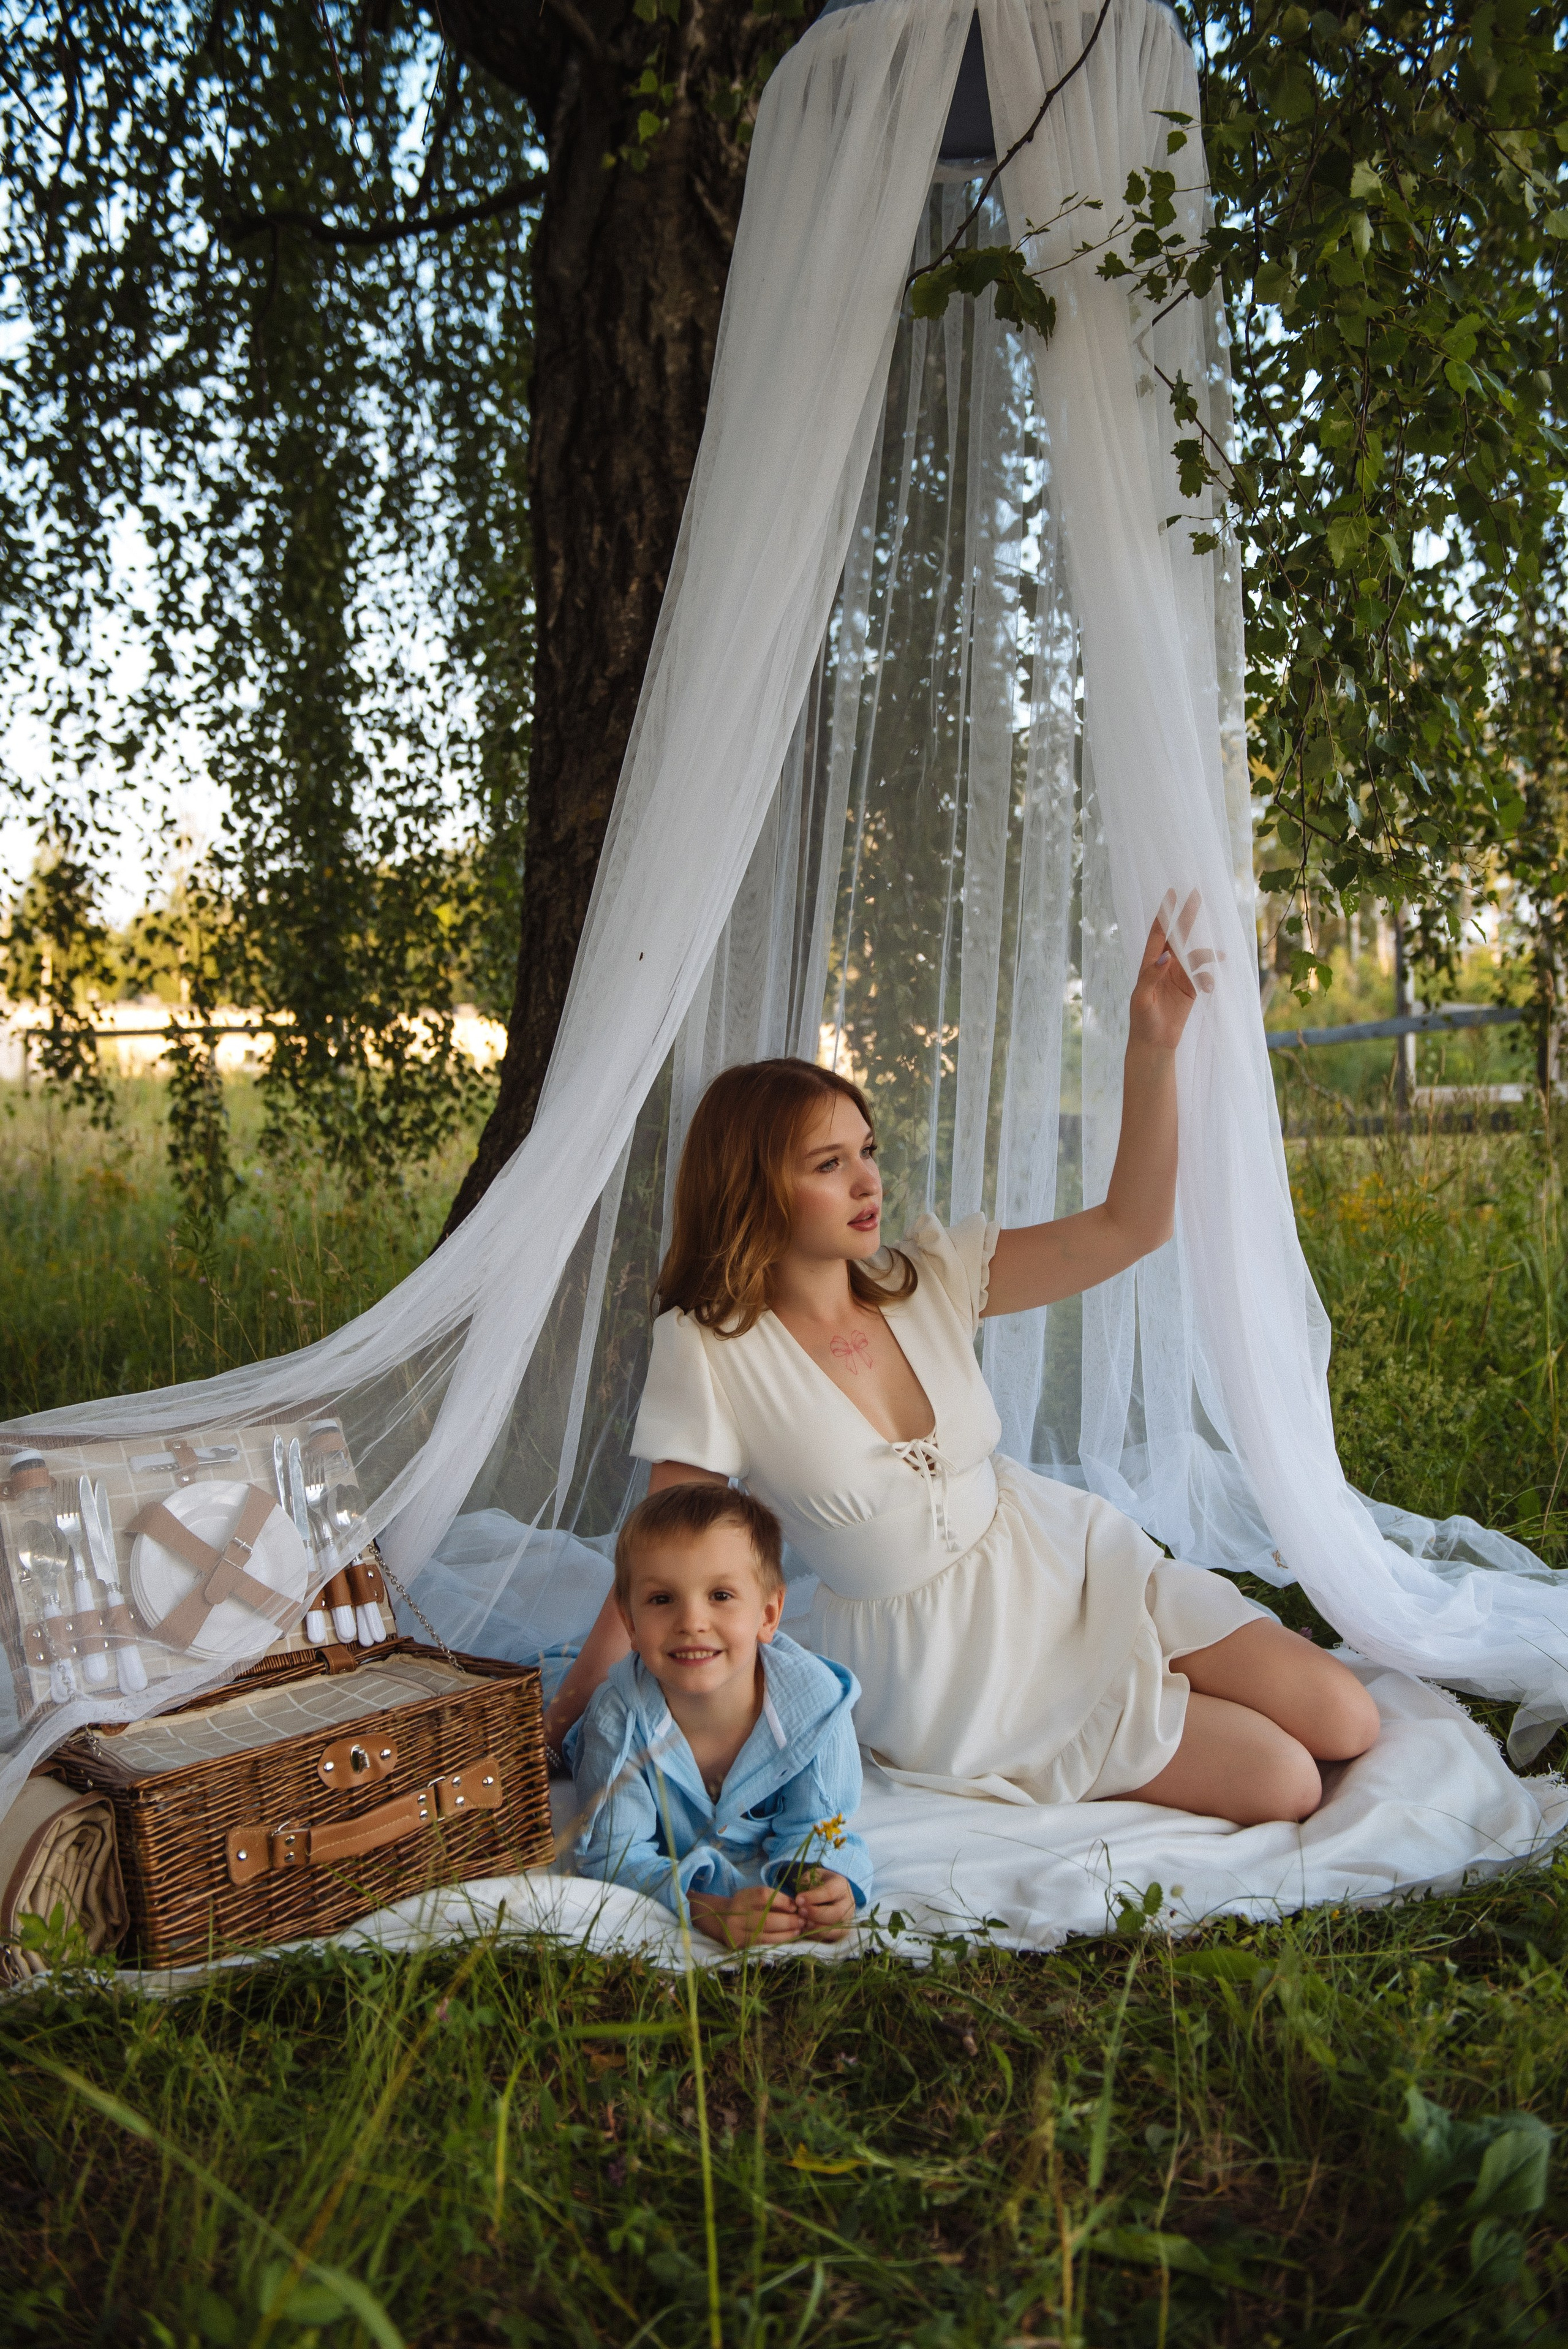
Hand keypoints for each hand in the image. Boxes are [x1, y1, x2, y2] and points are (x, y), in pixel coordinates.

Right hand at [688, 1884, 803, 1948]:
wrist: (721, 1920)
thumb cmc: (746, 1906)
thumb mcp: (755, 1896)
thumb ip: (773, 1899)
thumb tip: (796, 1906)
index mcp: (743, 1897)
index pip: (764, 1895)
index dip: (782, 1900)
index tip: (795, 1905)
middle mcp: (737, 1914)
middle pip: (766, 1918)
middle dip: (788, 1920)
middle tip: (802, 1920)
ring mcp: (737, 1932)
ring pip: (766, 1935)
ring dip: (786, 1933)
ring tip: (799, 1929)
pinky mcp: (739, 1946)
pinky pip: (763, 1945)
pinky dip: (779, 1941)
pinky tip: (789, 1938)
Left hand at [792, 1869, 855, 1941]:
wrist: (825, 1892)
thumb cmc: (817, 1883)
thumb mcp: (811, 1877)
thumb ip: (806, 1884)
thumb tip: (799, 1900)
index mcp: (842, 1886)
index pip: (830, 1892)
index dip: (813, 1897)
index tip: (798, 1899)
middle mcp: (848, 1904)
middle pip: (837, 1914)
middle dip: (816, 1914)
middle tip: (800, 1912)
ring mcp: (847, 1920)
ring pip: (836, 1930)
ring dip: (817, 1928)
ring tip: (803, 1923)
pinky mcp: (841, 1932)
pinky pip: (831, 1938)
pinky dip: (817, 1936)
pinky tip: (805, 1930)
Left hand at [1128, 889, 1218, 1052]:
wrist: (1154, 1044)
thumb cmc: (1142, 1021)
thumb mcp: (1142, 998)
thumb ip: (1151, 975)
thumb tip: (1166, 955)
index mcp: (1150, 964)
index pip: (1158, 934)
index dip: (1165, 913)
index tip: (1172, 893)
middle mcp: (1165, 966)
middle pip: (1179, 935)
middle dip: (1187, 916)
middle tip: (1197, 894)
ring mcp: (1179, 976)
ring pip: (1196, 955)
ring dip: (1207, 955)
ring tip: (1220, 957)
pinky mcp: (1191, 988)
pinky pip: (1205, 974)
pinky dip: (1210, 977)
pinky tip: (1210, 987)